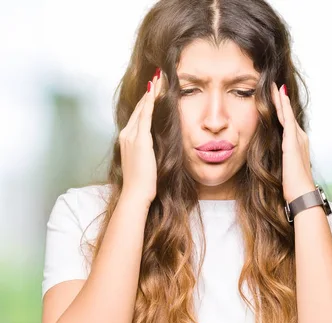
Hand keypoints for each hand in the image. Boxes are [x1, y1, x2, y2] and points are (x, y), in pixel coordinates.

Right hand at [119, 68, 162, 207]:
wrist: (136, 193)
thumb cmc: (143, 182)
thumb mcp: (146, 161)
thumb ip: (149, 149)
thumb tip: (157, 145)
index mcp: (127, 139)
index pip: (139, 114)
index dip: (146, 100)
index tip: (153, 87)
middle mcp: (126, 134)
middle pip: (140, 107)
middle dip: (149, 90)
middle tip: (157, 74)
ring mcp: (131, 136)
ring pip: (142, 108)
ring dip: (151, 91)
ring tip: (158, 77)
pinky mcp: (139, 139)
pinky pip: (145, 116)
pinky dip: (150, 102)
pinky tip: (154, 91)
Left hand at [270, 82, 315, 202]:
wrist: (301, 192)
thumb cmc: (292, 185)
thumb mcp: (284, 168)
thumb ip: (279, 158)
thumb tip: (270, 157)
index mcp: (297, 144)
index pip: (287, 122)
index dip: (281, 110)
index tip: (275, 98)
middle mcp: (300, 138)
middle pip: (288, 115)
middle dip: (281, 100)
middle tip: (275, 85)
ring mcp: (298, 139)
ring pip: (288, 114)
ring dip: (281, 99)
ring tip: (275, 86)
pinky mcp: (293, 141)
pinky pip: (288, 119)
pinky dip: (284, 107)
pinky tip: (279, 97)